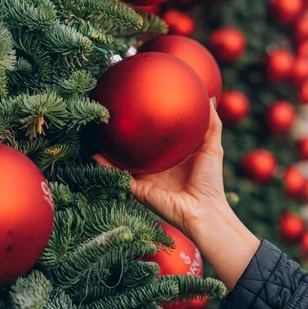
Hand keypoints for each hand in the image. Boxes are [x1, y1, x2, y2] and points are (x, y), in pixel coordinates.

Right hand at [94, 99, 259, 288]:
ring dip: (109, 150)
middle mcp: (156, 166)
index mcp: (171, 157)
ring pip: (122, 162)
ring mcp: (145, 178)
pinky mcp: (138, 189)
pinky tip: (95, 154)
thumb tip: (209, 98)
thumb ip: (211, 124)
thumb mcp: (213, 147)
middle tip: (112, 117)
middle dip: (124, 137)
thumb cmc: (210, 181)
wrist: (204, 210)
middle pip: (136, 149)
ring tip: (96, 133)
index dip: (147, 125)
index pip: (156, 138)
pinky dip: (106, 167)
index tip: (139, 106)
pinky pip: (119, 176)